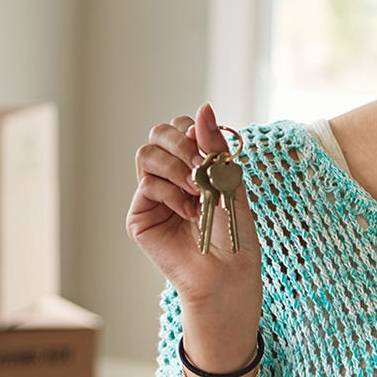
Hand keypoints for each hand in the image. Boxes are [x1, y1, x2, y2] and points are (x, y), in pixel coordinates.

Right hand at [126, 103, 261, 327]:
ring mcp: (154, 194)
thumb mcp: (230, 180)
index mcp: (196, 165)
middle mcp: (173, 175)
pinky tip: (189, 212)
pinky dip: (172, 194)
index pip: (182, 127)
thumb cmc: (234, 231)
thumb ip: (214, 146)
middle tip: (203, 168)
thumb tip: (204, 107)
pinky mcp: (141, 214)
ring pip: (147, 154)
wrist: (228, 270)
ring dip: (177, 168)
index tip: (210, 150)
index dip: (194, 131)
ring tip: (198, 191)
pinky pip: (147, 184)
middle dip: (182, 144)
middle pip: (159, 132)